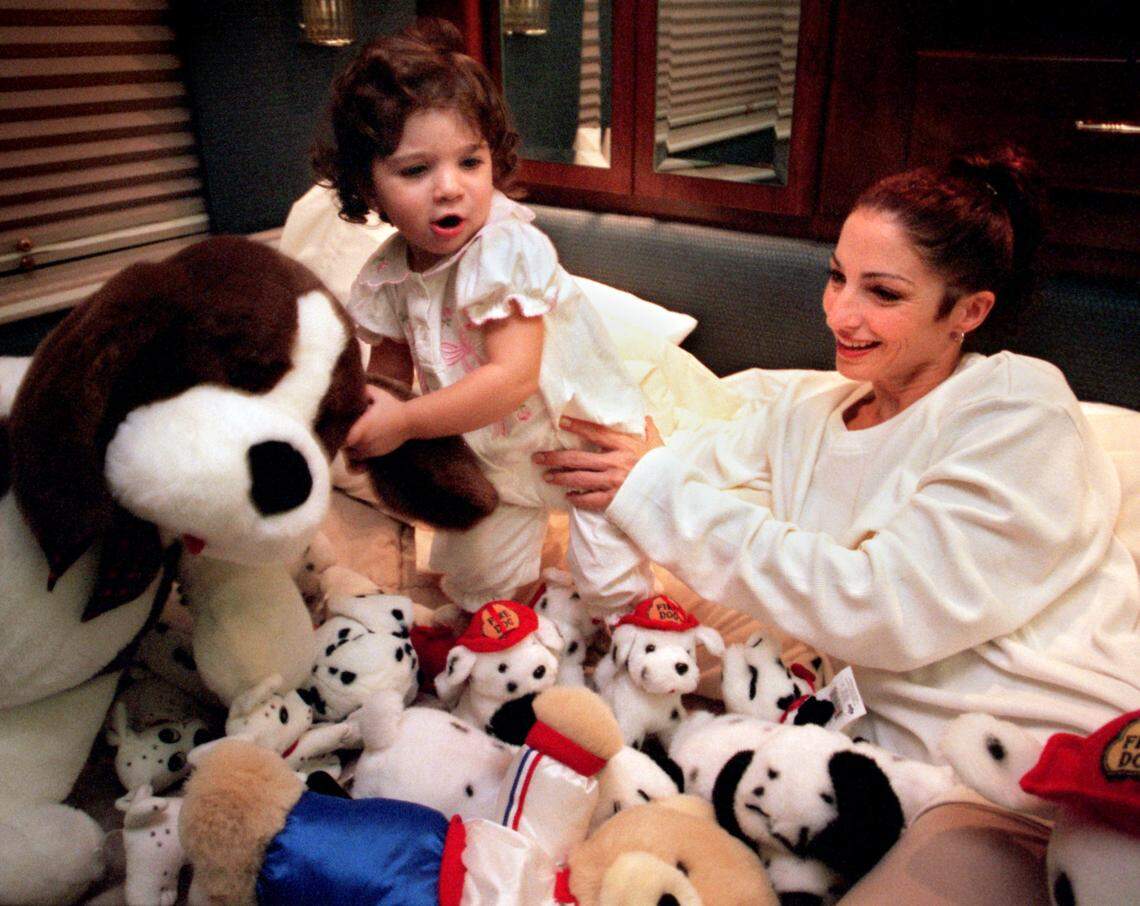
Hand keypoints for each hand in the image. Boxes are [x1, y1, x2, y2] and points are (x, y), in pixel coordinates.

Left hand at [344, 384, 409, 461]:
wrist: (410, 421)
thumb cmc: (393, 406)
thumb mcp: (378, 394)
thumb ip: (363, 390)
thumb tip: (350, 388)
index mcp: (362, 427)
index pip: (341, 439)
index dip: (336, 435)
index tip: (337, 428)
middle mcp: (364, 442)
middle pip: (344, 448)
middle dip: (341, 441)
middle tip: (342, 431)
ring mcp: (371, 449)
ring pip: (352, 455)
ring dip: (349, 449)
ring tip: (351, 438)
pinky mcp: (377, 454)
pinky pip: (362, 459)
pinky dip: (358, 454)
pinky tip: (359, 445)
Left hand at [533, 416, 662, 509]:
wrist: (674, 495)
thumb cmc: (665, 469)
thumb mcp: (658, 445)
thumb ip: (649, 430)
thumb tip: (644, 417)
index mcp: (625, 446)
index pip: (596, 432)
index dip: (577, 426)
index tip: (562, 422)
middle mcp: (615, 462)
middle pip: (578, 457)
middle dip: (555, 457)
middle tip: (538, 457)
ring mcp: (612, 482)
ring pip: (578, 478)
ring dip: (560, 477)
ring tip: (546, 476)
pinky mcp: (613, 500)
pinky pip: (589, 499)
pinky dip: (576, 499)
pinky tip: (568, 497)